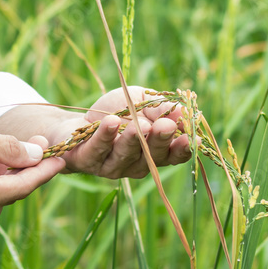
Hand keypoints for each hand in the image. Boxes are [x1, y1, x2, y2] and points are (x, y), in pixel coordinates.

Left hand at [43, 86, 191, 178]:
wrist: (74, 123)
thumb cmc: (114, 112)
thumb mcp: (140, 102)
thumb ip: (161, 107)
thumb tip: (183, 111)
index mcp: (153, 153)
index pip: (173, 155)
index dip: (183, 149)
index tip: (193, 137)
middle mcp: (135, 164)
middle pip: (151, 157)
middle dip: (159, 141)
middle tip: (166, 126)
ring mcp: (112, 166)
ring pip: (125, 155)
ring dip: (133, 140)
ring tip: (139, 125)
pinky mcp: (87, 161)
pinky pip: (98, 149)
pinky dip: (105, 135)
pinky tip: (111, 122)